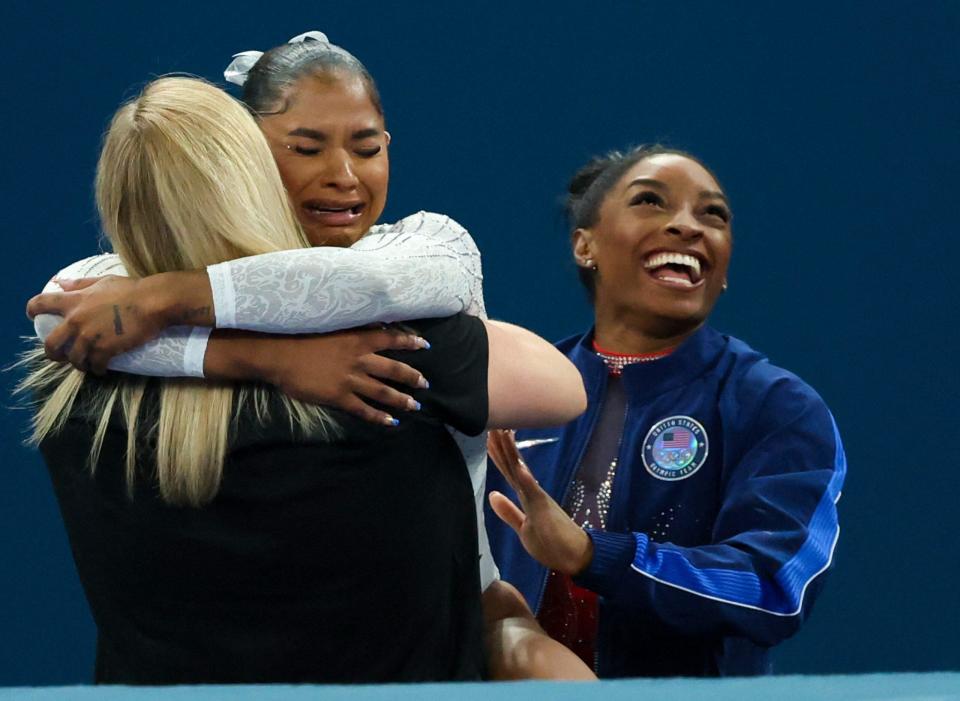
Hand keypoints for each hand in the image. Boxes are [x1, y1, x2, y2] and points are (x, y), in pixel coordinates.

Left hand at [26, 276, 162, 373]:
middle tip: (60, 355)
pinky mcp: (106, 350)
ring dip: (79, 363)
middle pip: (51, 344)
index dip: (32, 310)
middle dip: (53, 353)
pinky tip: (102, 369)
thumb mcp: (103, 282)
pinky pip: (95, 366)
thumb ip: (79, 284)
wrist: (153, 302)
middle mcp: (76, 321)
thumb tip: (59, 282)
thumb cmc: (131, 289)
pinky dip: (98, 369)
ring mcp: (90, 337)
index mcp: (74, 301)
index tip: (33, 316)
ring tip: (87, 364)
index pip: (41, 304)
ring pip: (74, 359)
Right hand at [236, 327, 431, 426]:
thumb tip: (373, 324)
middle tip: (425, 383)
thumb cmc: (301, 335)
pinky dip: (379, 416)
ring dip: (401, 399)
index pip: (391, 338)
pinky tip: (391, 422)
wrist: (279, 353)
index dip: (409, 341)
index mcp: (357, 339)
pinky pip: (363, 409)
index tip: (425, 344)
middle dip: (412, 377)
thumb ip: (353, 328)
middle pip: (393, 369)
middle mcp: (359, 359)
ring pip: (383, 391)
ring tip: (415, 405)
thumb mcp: (332, 325)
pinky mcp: (339, 397)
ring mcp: (350, 380)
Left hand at [487, 430, 593, 575]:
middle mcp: (531, 492)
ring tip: (503, 431)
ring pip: (520, 472)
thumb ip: (508, 511)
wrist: (576, 557)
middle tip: (492, 419)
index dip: (497, 453)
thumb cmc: (552, 544)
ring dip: (511, 453)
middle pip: (512, 465)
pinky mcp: (545, 510)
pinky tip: (519, 465)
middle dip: (501, 444)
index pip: (509, 470)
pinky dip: (526, 479)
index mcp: (526, 496)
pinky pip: (533, 492)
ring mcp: (538, 499)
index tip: (488, 434)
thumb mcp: (523, 528)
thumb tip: (492, 494)